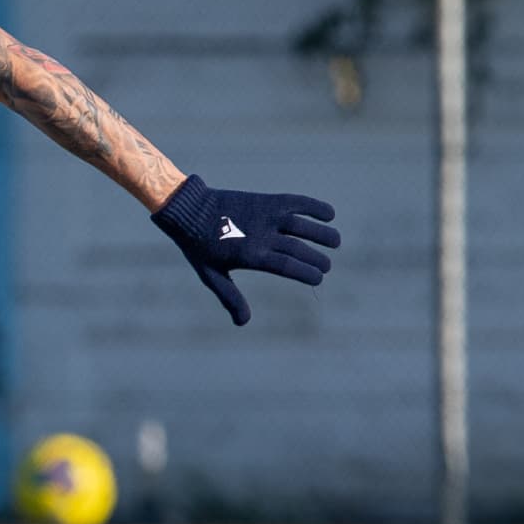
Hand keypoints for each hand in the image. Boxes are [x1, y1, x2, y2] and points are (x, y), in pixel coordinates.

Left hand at [152, 175, 339, 325]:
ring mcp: (265, 216)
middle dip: (317, 258)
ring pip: (302, 225)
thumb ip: (230, 296)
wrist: (188, 210)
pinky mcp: (266, 200)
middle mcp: (261, 235)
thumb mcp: (211, 274)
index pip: (287, 267)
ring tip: (335, 242)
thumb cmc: (198, 245)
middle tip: (326, 265)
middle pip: (298, 248)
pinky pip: (296, 202)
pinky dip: (314, 207)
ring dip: (322, 233)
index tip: (318, 278)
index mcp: (250, 255)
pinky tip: (330, 214)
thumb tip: (243, 323)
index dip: (306, 273)